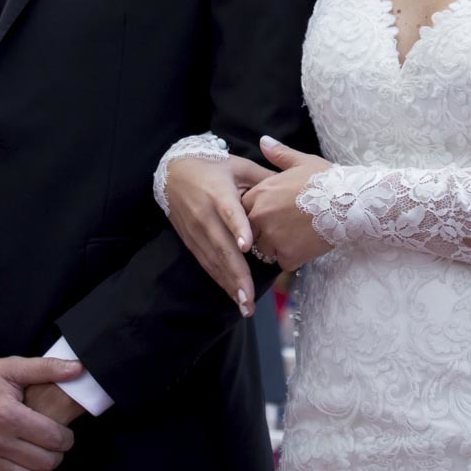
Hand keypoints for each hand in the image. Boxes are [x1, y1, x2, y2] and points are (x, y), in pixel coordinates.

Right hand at [0, 346, 79, 470]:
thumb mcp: (9, 366)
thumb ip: (46, 368)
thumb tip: (78, 368)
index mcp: (8, 415)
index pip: (54, 438)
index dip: (66, 439)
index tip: (64, 435)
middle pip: (44, 461)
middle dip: (56, 455)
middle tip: (53, 447)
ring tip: (38, 459)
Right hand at [164, 154, 274, 315]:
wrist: (174, 172)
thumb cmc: (213, 167)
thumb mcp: (240, 165)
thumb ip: (265, 178)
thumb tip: (296, 187)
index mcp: (219, 193)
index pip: (229, 212)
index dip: (237, 228)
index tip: (247, 246)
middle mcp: (205, 214)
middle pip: (221, 246)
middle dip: (236, 274)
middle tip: (250, 297)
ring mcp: (196, 230)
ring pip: (213, 260)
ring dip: (229, 284)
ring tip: (245, 304)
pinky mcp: (191, 240)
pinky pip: (207, 263)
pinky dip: (221, 280)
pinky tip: (234, 295)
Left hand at [241, 136, 333, 269]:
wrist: (350, 202)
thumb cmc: (326, 180)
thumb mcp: (302, 161)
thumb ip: (279, 154)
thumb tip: (263, 141)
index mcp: (260, 193)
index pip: (242, 210)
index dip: (256, 213)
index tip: (272, 213)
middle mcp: (261, 216)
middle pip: (251, 232)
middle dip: (264, 232)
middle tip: (286, 227)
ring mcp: (273, 237)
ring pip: (265, 250)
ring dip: (277, 247)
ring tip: (297, 237)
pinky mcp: (289, 255)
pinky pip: (284, 262)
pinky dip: (293, 258)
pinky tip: (307, 247)